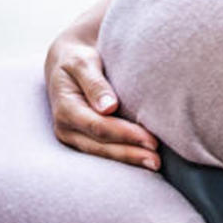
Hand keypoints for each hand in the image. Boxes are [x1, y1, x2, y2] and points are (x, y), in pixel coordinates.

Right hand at [45, 23, 159, 169]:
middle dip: (130, 154)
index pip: (99, 127)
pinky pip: (103, 151)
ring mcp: (72, 137)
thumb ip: (94, 83)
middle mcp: (65, 128)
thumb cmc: (78, 59)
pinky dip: (123, 157)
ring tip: (155, 164)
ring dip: (129, 160)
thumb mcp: (83, 62)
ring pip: (102, 153)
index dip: (126, 135)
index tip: (151, 140)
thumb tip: (109, 107)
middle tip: (157, 161)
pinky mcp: (81, 140)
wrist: (66, 61)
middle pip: (101, 146)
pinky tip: (142, 161)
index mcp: (65, 108)